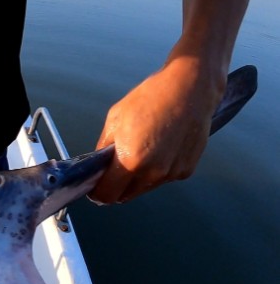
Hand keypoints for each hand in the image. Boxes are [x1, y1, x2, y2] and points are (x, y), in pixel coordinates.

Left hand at [88, 57, 221, 204]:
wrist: (190, 87)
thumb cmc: (150, 98)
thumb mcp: (114, 120)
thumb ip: (103, 150)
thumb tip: (97, 169)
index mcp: (131, 160)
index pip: (106, 195)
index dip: (97, 192)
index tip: (94, 186)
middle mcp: (153, 172)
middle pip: (124, 196)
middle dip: (115, 186)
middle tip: (113, 169)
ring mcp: (171, 173)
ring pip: (143, 189)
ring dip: (135, 180)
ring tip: (139, 152)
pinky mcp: (186, 170)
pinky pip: (162, 179)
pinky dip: (156, 171)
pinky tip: (159, 149)